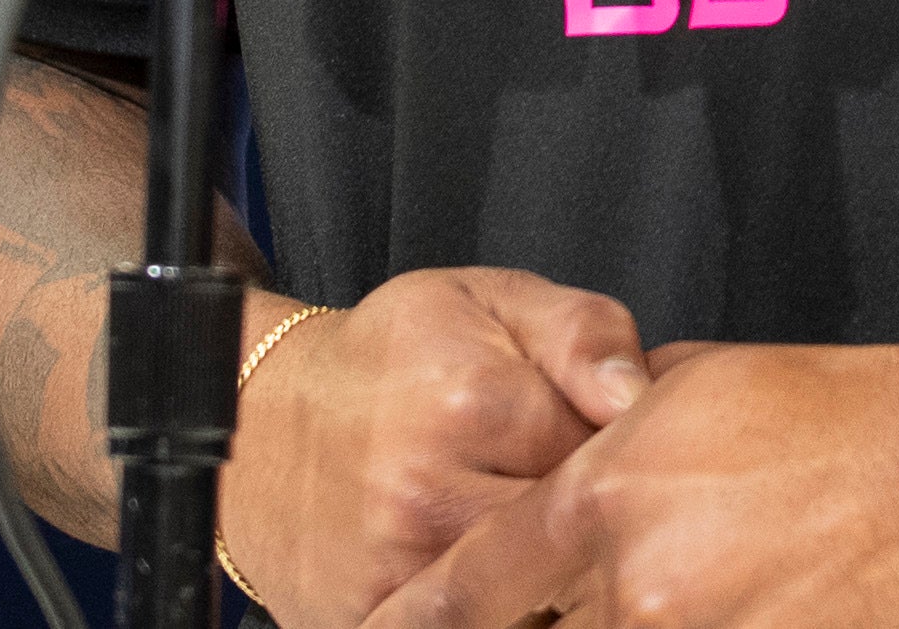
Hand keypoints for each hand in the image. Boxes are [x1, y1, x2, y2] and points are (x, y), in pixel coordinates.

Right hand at [224, 267, 652, 627]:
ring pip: (530, 591)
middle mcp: (431, 498)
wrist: (259, 423)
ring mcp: (396, 574)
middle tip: (571, 482)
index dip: (627, 447)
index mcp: (474, 404)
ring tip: (528, 518)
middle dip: (591, 512)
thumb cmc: (390, 359)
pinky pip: (472, 625)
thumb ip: (585, 333)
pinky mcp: (372, 623)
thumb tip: (639, 393)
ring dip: (548, 566)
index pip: (612, 451)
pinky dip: (497, 605)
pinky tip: (492, 566)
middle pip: (573, 532)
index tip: (610, 436)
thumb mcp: (492, 300)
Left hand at [364, 335, 898, 628]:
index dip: (413, 624)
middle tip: (584, 599)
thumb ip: (617, 427)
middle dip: (543, 624)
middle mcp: (637, 587)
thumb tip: (575, 448)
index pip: (465, 590)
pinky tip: (736, 612)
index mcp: (607, 498)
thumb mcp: (706, 383)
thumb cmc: (844, 413)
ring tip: (684, 595)